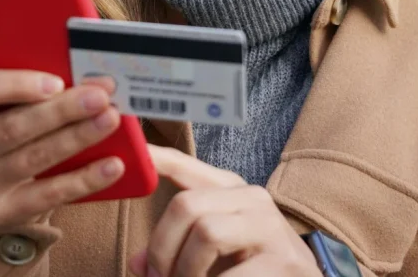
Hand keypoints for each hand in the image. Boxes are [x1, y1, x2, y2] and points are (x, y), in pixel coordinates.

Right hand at [0, 70, 124, 235]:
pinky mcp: (0, 213)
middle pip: (13, 126)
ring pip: (34, 157)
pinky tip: (113, 165)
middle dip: (62, 109)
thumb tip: (86, 77)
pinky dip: (85, 179)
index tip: (56, 81)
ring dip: (77, 137)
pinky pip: (49, 194)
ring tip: (110, 120)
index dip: (15, 85)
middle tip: (100, 96)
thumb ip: (26, 91)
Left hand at [130, 146, 320, 276]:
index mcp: (230, 192)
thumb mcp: (211, 256)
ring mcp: (270, 227)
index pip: (186, 167)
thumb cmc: (253, 271)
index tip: (134, 153)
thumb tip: (138, 264)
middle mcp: (252, 199)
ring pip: (206, 232)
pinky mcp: (283, 261)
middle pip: (186, 205)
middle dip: (163, 249)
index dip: (156, 159)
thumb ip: (174, 252)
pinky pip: (229, 275)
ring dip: (185, 271)